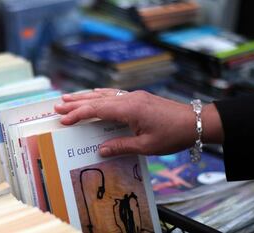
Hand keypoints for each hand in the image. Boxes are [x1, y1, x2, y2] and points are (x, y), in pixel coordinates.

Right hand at [55, 88, 223, 155]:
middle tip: (57, 105)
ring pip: (104, 94)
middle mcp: (128, 98)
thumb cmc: (173, 135)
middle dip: (76, 103)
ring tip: (68, 98)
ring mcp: (133, 96)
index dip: (78, 114)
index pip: (97, 110)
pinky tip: (94, 95)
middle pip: (96, 99)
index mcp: (129, 109)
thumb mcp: (147, 146)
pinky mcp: (138, 98)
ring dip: (85, 97)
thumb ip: (121, 146)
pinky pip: (113, 94)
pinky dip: (99, 95)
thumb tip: (100, 150)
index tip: (63, 119)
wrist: (196, 122)